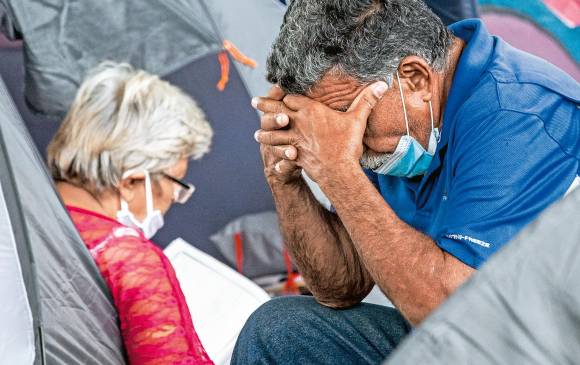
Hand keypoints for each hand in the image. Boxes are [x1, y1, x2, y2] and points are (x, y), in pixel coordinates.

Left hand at [253, 81, 386, 183]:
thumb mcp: (357, 119)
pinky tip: (268, 154)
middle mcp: (298, 123)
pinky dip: (273, 152)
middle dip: (264, 106)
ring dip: (264, 132)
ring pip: (272, 133)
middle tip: (253, 101)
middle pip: (276, 111)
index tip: (278, 91)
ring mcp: (293, 140)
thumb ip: (367, 100)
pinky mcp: (293, 155)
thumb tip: (383, 83)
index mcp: (310, 111)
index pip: (291, 98)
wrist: (338, 170)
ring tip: (256, 133)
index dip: (285, 95)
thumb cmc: (347, 144)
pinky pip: (278, 152)